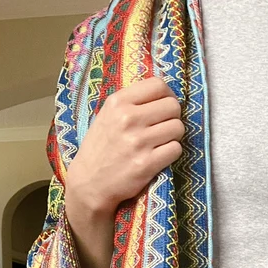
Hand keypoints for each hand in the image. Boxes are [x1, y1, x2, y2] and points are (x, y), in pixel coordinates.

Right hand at [65, 76, 183, 221]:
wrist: (89, 182)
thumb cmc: (101, 147)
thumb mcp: (108, 115)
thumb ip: (132, 102)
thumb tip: (163, 93)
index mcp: (118, 102)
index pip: (158, 85)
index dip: (167, 95)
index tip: (164, 106)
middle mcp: (128, 118)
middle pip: (173, 106)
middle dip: (173, 116)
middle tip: (164, 127)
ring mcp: (138, 141)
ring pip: (178, 128)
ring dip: (174, 136)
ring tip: (161, 142)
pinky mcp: (147, 163)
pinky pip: (176, 149)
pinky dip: (172, 152)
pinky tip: (160, 155)